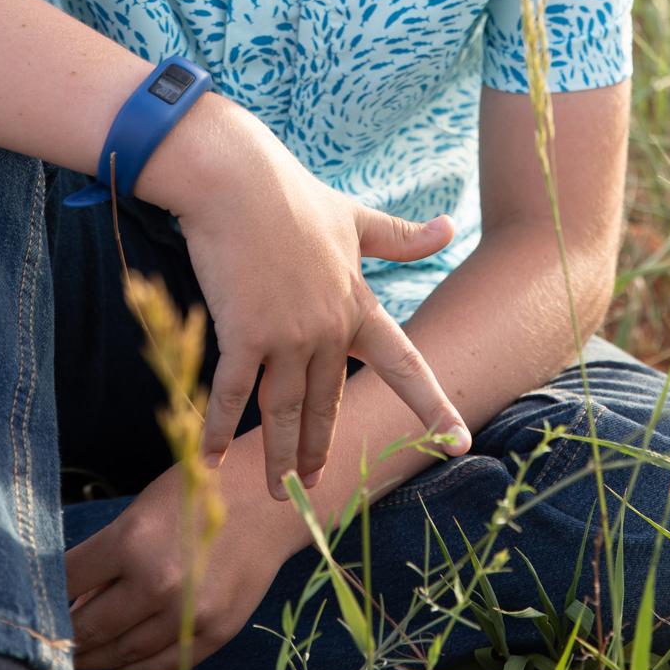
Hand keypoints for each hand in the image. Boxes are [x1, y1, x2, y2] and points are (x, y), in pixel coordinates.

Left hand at [66, 463, 293, 669]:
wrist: (268, 500)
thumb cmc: (196, 494)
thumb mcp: (142, 512)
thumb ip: (106, 558)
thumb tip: (73, 605)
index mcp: (131, 541)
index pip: (66, 583)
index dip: (45, 596)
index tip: (36, 605)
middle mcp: (157, 581)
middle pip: (89, 628)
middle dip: (66, 636)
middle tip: (51, 642)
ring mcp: (188, 613)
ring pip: (122, 655)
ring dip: (96, 658)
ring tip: (82, 654)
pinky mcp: (215, 633)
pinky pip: (162, 666)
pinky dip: (135, 669)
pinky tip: (123, 661)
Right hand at [139, 96, 469, 495]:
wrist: (236, 179)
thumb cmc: (290, 195)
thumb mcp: (353, 216)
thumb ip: (399, 237)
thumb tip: (448, 227)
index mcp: (357, 305)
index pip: (405, 364)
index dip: (432, 405)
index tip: (460, 440)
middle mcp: (329, 328)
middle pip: (329, 403)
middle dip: (321, 448)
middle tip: (315, 486)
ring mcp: (287, 335)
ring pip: (287, 411)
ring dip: (281, 456)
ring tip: (277, 491)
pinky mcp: (244, 333)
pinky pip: (233, 395)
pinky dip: (219, 430)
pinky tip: (209, 460)